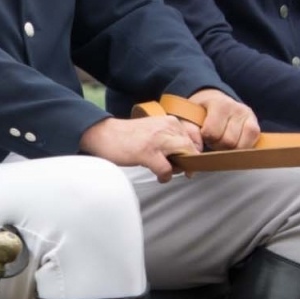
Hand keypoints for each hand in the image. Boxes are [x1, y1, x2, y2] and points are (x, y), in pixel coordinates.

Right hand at [79, 115, 199, 182]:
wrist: (103, 134)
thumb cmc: (128, 136)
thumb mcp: (154, 130)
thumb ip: (170, 137)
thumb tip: (187, 155)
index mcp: (169, 121)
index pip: (195, 136)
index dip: (196, 152)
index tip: (191, 161)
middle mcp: (166, 127)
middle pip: (192, 147)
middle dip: (191, 162)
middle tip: (184, 171)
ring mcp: (157, 140)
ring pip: (184, 156)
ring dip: (180, 169)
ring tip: (169, 172)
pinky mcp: (147, 153)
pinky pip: (167, 169)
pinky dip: (165, 176)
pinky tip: (159, 177)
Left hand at [188, 89, 259, 149]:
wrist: (215, 102)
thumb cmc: (201, 112)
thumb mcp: (190, 116)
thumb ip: (189, 130)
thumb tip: (196, 149)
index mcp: (219, 104)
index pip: (212, 132)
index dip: (206, 138)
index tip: (204, 133)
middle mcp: (237, 108)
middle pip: (227, 142)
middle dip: (217, 145)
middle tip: (213, 139)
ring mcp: (249, 117)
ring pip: (240, 146)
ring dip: (229, 149)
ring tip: (222, 140)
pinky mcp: (256, 127)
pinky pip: (251, 145)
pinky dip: (240, 149)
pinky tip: (233, 143)